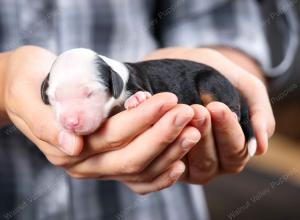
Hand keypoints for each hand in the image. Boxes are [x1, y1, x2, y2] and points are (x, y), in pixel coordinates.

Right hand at [1, 46, 200, 193]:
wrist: (27, 86)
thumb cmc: (31, 79)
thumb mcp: (30, 89)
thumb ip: (51, 118)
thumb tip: (73, 143)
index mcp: (64, 143)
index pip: (112, 134)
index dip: (143, 119)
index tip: (169, 99)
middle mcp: (82, 163)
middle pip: (130, 157)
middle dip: (163, 135)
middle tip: (188, 112)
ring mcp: (96, 167)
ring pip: (138, 170)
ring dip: (169, 151)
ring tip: (194, 130)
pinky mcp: (107, 164)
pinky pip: (137, 180)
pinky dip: (160, 175)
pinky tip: (180, 163)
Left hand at [145, 47, 274, 183]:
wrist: (180, 65)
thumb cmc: (215, 75)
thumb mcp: (242, 84)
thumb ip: (258, 111)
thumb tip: (262, 148)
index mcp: (232, 149)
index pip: (235, 150)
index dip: (227, 131)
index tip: (217, 107)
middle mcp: (210, 161)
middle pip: (210, 162)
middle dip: (204, 134)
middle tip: (197, 109)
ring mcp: (185, 162)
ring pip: (185, 163)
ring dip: (184, 139)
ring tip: (180, 113)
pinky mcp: (163, 158)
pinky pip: (162, 158)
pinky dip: (161, 142)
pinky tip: (157, 123)